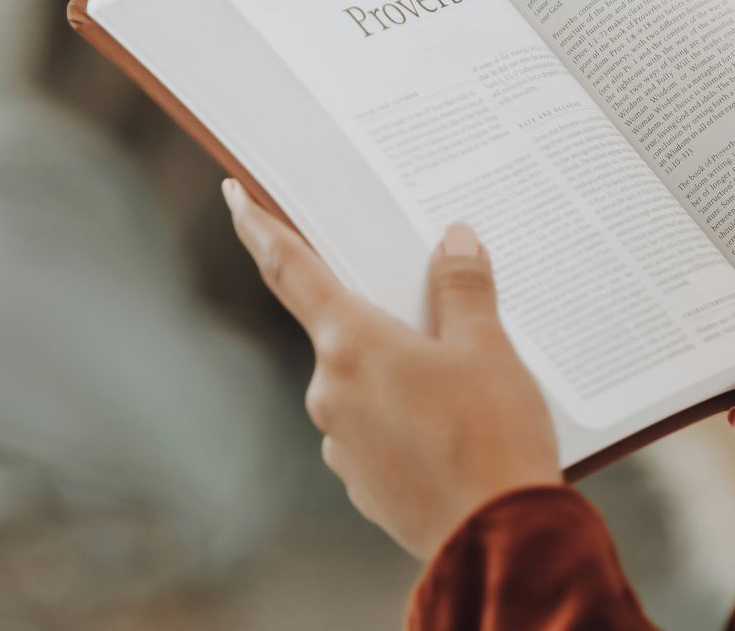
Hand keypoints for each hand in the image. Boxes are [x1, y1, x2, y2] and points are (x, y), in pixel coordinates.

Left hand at [223, 179, 560, 557]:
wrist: (499, 537)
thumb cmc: (492, 437)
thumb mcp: (488, 348)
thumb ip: (463, 289)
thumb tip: (452, 240)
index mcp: (351, 344)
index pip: (291, 269)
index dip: (260, 228)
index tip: (234, 197)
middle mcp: (330, 391)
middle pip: (345, 330)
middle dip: (383, 317)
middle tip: (435, 313)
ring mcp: (341, 441)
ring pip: (365, 383)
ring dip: (401, 373)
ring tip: (465, 385)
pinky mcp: (362, 480)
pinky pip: (378, 429)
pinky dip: (407, 418)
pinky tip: (454, 427)